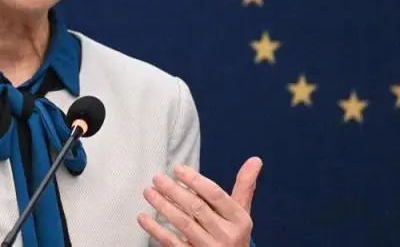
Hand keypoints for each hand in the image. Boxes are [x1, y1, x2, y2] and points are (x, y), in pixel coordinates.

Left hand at [137, 157, 262, 246]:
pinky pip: (172, 243)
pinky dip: (156, 230)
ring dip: (163, 206)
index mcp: (239, 220)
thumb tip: (255, 159)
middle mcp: (226, 235)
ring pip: (183, 224)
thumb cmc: (235, 233)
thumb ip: (244, 187)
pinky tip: (143, 217)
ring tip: (148, 192)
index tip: (178, 168)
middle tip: (157, 177)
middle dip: (174, 191)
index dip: (196, 181)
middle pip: (197, 208)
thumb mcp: (242, 213)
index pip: (216, 195)